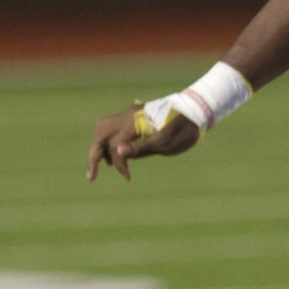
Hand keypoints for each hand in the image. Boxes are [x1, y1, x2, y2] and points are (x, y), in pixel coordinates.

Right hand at [86, 103, 202, 180]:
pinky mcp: (134, 116)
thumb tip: (117, 152)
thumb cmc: (184, 129)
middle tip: (91, 177)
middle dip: (94, 155)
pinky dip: (109, 140)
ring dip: (101, 147)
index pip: (115, 144)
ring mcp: (131, 113)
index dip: (119, 163)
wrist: (197, 111)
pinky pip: (113, 127)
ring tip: (107, 165)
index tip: (128, 177)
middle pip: (101, 133)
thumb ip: (140, 148)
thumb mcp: (165, 143)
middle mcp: (129, 115)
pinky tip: (116, 154)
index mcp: (136, 122)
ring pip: (103, 128)